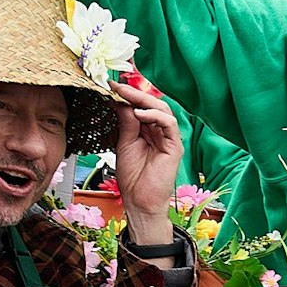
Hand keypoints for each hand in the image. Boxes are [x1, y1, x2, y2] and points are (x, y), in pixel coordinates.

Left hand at [107, 79, 183, 246]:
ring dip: (144, 101)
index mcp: (148, 129)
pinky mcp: (175, 147)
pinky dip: (155, 116)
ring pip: (162, 110)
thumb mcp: (124, 142)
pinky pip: (168, 124)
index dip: (128, 94)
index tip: (111, 85)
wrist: (139, 201)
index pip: (141, 105)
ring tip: (127, 97)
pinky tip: (139, 114)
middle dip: (134, 93)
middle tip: (118, 86)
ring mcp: (169, 139)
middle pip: (152, 104)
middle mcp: (160, 131)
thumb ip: (125, 122)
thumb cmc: (133, 177)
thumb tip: (120, 100)